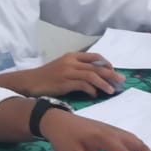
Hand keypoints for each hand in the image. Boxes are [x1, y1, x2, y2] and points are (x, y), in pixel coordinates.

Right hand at [1, 52, 124, 97]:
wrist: (29, 81)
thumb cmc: (46, 77)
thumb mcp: (63, 68)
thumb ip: (77, 69)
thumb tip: (94, 77)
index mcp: (72, 56)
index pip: (94, 57)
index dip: (106, 63)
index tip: (113, 70)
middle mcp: (71, 61)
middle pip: (96, 66)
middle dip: (111, 73)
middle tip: (121, 80)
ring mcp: (68, 71)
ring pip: (92, 75)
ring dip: (104, 83)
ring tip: (112, 90)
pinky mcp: (64, 82)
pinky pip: (82, 85)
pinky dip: (91, 90)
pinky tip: (95, 95)